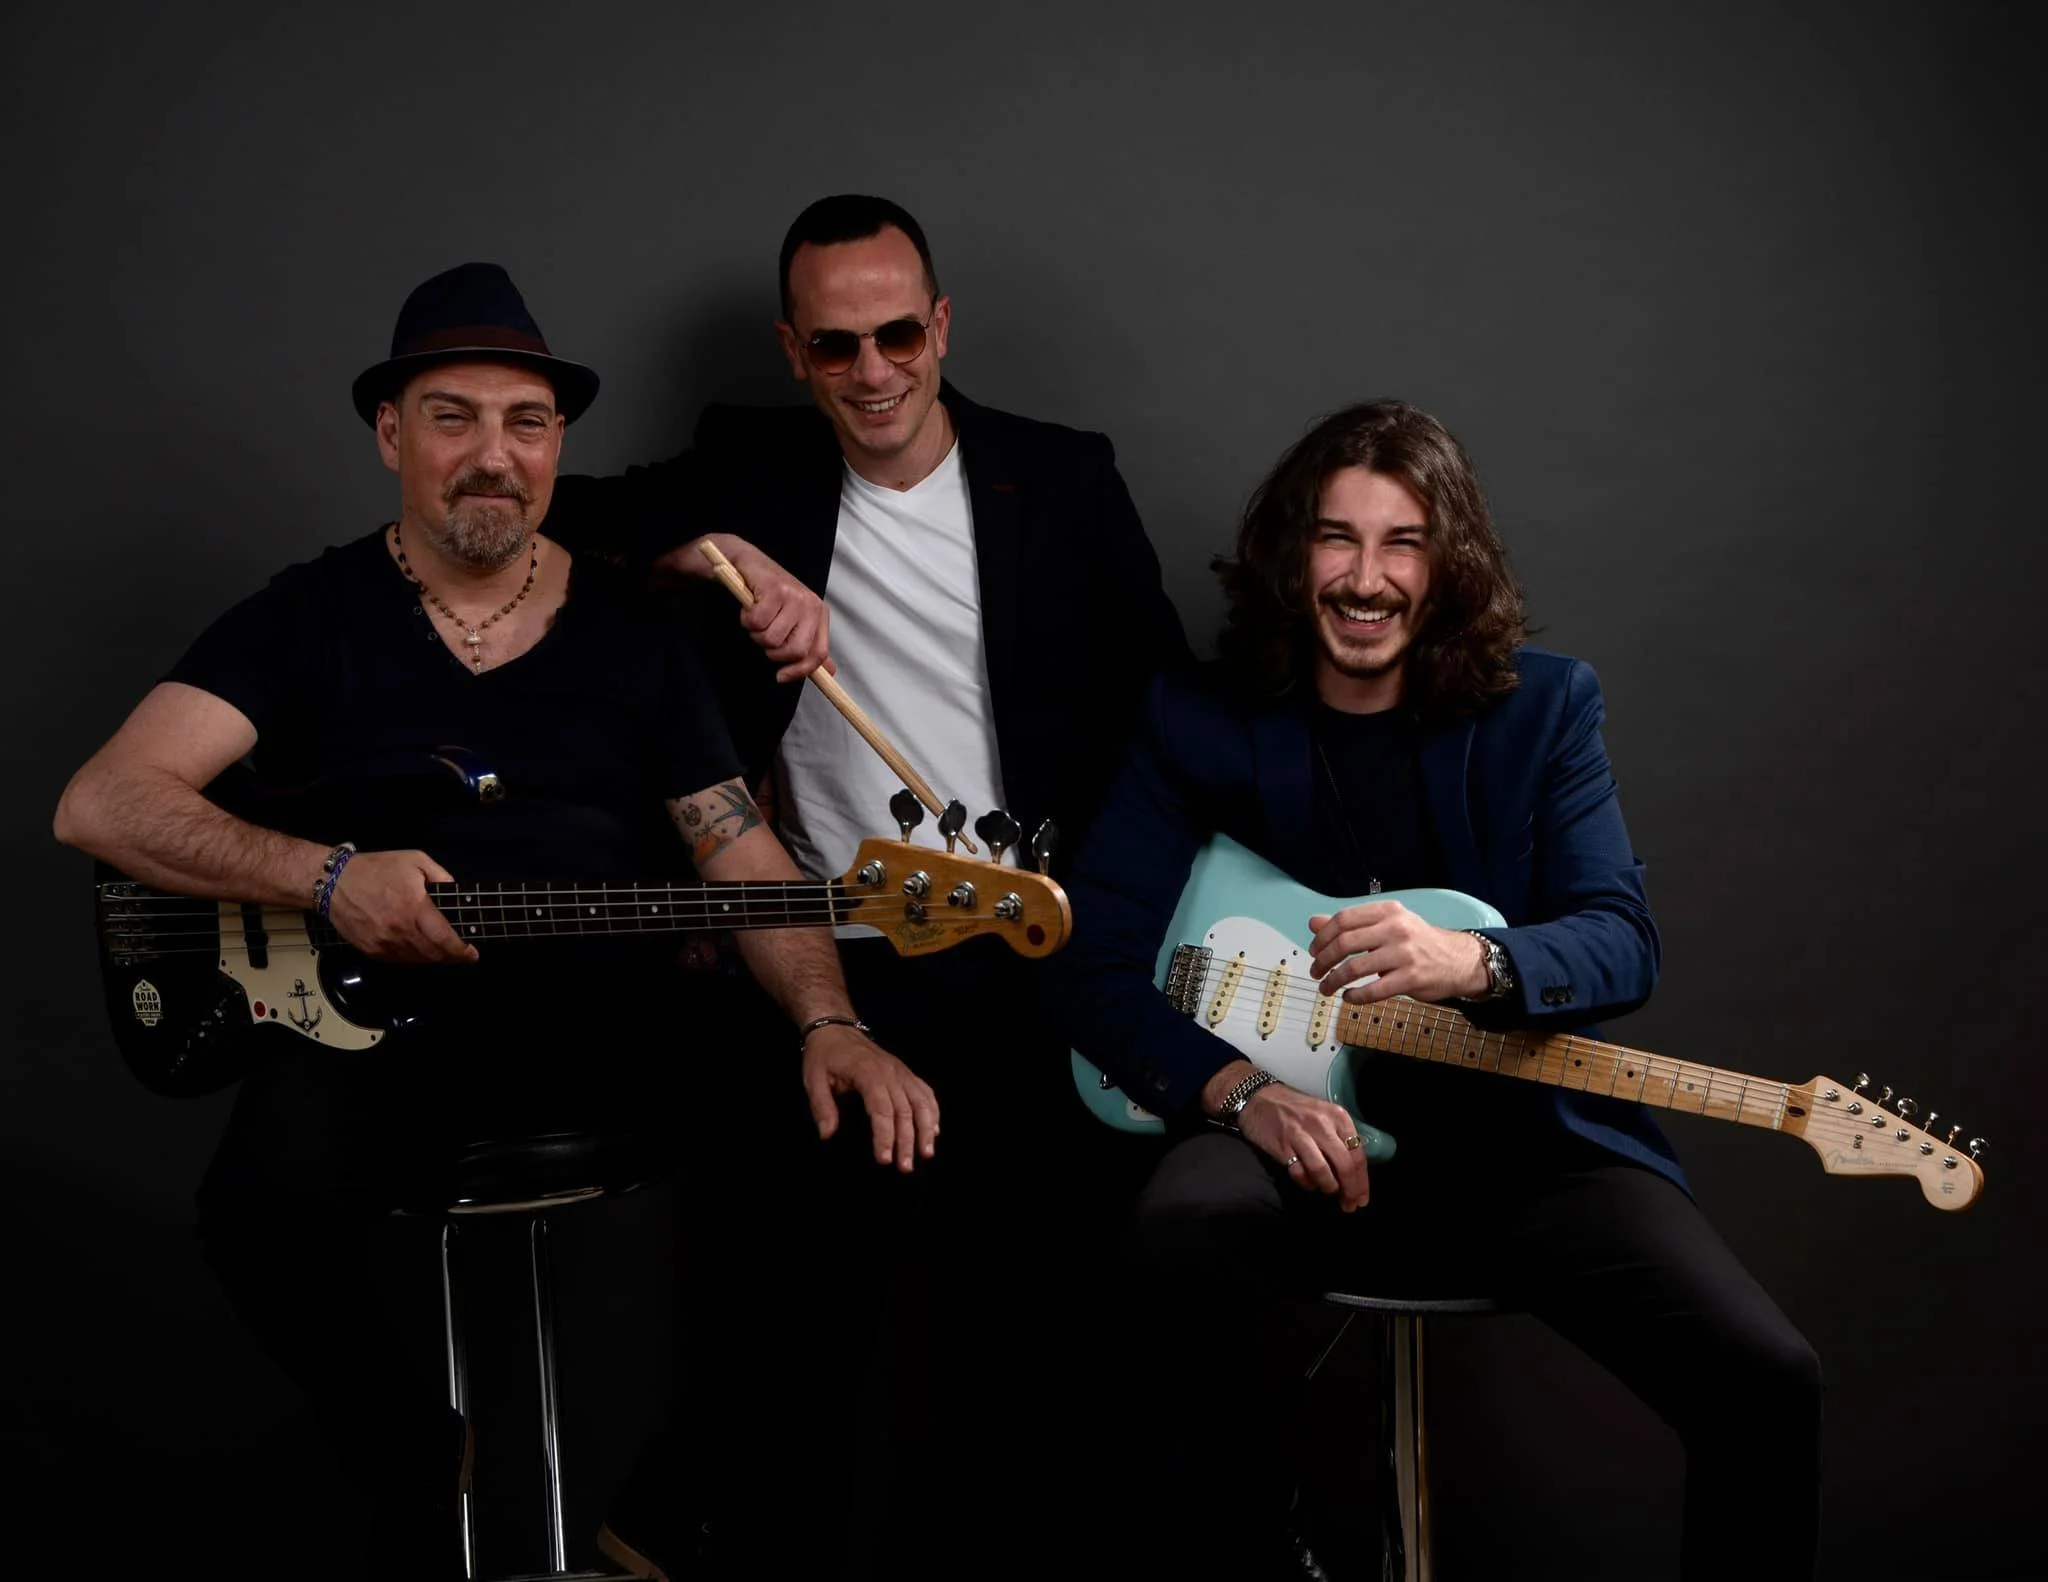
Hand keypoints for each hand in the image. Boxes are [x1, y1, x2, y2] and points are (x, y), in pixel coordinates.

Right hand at [325, 849, 478, 964]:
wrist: (333, 882)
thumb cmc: (376, 869)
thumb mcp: (415, 860)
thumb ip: (440, 876)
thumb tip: (455, 892)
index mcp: (413, 907)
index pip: (444, 939)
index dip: (461, 951)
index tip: (472, 954)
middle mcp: (399, 930)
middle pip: (433, 954)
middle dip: (451, 957)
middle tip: (461, 953)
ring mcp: (384, 943)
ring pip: (417, 960)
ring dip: (433, 959)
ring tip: (443, 951)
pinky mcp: (371, 950)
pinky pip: (399, 961)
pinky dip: (413, 959)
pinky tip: (419, 950)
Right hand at [659, 532, 834, 682]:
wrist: (746, 563)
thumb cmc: (769, 595)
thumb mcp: (794, 620)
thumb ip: (810, 644)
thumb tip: (830, 672)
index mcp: (819, 614)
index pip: (818, 654)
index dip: (799, 671)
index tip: (780, 676)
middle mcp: (811, 605)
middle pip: (795, 651)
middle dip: (773, 651)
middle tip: (765, 636)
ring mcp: (793, 596)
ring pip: (771, 639)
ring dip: (756, 633)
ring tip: (756, 617)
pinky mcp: (773, 589)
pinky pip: (756, 623)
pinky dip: (747, 619)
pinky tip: (749, 606)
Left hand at [801, 1024, 939, 1171]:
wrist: (837, 1029)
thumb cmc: (824, 1056)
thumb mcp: (814, 1080)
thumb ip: (821, 1107)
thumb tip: (827, 1134)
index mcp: (868, 1074)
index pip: (882, 1110)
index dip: (885, 1136)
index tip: (884, 1160)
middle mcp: (890, 1073)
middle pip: (905, 1111)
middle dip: (907, 1142)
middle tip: (905, 1168)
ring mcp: (901, 1072)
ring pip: (921, 1102)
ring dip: (926, 1129)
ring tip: (926, 1153)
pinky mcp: (906, 1073)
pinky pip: (925, 1092)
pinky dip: (932, 1112)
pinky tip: (934, 1131)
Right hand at [1236, 1084, 1370, 1210]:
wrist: (1258, 1097)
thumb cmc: (1295, 1108)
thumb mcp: (1324, 1114)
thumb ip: (1339, 1138)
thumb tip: (1352, 1172)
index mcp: (1338, 1117)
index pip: (1358, 1155)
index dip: (1362, 1182)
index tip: (1361, 1199)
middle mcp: (1322, 1124)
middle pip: (1344, 1166)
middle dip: (1350, 1191)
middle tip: (1349, 1205)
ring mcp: (1301, 1135)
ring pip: (1322, 1171)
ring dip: (1328, 1187)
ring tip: (1329, 1191)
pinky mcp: (1282, 1146)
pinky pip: (1299, 1173)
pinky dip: (1307, 1183)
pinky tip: (1309, 1183)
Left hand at [1306, 901, 1488, 1004]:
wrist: (1458, 960)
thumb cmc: (1418, 942)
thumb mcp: (1387, 925)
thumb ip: (1351, 925)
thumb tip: (1313, 923)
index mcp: (1388, 911)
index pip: (1344, 919)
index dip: (1322, 937)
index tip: (1314, 950)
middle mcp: (1396, 929)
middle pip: (1345, 943)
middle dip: (1323, 960)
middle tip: (1315, 972)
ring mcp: (1404, 954)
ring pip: (1355, 968)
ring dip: (1334, 981)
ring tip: (1326, 988)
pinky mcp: (1411, 978)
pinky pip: (1374, 990)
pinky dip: (1355, 996)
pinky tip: (1348, 997)